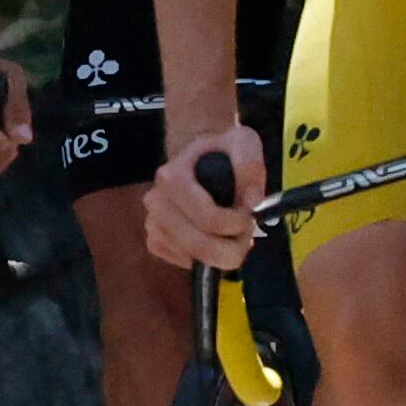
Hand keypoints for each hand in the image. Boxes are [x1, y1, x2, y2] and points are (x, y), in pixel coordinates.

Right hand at [141, 121, 264, 270]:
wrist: (195, 157)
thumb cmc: (220, 151)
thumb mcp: (242, 142)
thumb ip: (250, 165)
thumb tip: (253, 202)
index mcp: (172, 177)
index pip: (209, 219)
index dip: (239, 224)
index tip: (250, 214)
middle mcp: (156, 202)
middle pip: (199, 247)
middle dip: (232, 247)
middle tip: (247, 234)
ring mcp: (152, 224)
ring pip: (193, 259)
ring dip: (221, 253)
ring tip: (232, 232)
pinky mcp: (155, 241)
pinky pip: (184, 262)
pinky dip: (205, 257)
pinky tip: (213, 236)